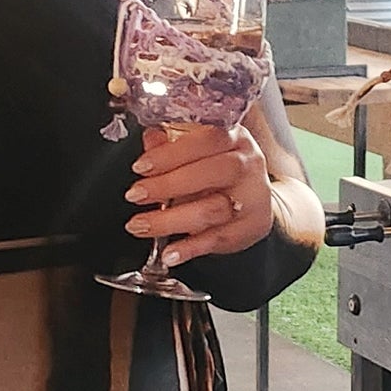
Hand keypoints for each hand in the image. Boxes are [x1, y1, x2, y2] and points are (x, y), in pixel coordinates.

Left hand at [125, 126, 273, 265]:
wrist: (255, 200)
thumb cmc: (220, 171)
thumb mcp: (199, 152)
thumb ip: (172, 145)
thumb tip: (150, 139)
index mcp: (234, 137)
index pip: (206, 139)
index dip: (171, 153)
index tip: (141, 167)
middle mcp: (247, 164)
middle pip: (212, 172)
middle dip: (167, 185)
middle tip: (135, 195)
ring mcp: (253, 197)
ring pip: (212, 209)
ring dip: (170, 220)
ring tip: (141, 225)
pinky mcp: (251, 226)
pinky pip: (217, 238)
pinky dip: (190, 248)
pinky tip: (169, 253)